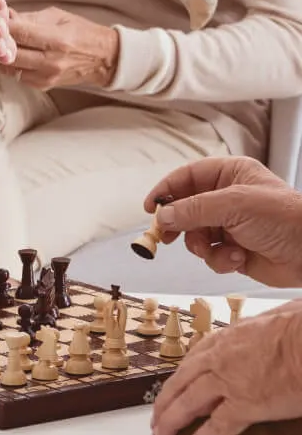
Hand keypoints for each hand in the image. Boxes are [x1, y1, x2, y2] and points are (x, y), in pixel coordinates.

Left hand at [9, 7, 118, 89]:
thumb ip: (29, 17)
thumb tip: (5, 15)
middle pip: (9, 53)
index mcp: (56, 39)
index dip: (1, 26)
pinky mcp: (43, 85)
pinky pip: (16, 75)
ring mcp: (47, 76)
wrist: (104, 58)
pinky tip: (14, 54)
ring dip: (1, 54)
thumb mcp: (58, 16)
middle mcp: (51, 61)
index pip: (19, 33)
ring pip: (9, 66)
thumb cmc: (82, 33)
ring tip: (2, 43)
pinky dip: (11, 65)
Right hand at [146, 157, 301, 287]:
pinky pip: (211, 255)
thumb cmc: (283, 218)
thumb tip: (162, 216)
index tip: (150, 207)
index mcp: (229, 174)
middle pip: (186, 207)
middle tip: (165, 235)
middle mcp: (228, 198)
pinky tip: (238, 258)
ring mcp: (231, 225)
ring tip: (215, 248)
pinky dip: (220, 259)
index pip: (187, 177)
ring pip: (195, 235)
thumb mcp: (234, 205)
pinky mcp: (235, 250)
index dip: (166, 190)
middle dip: (178, 223)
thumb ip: (194, 209)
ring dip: (202, 245)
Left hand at [151, 302, 301, 434]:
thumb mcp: (272, 317)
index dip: (182, 376)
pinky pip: (216, 428)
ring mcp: (227, 382)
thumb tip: (272, 324)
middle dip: (166, 400)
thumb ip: (262, 328)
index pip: (194, 358)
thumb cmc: (298, 327)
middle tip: (156, 416)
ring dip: (171, 420)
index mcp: (226, 337)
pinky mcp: (244, 406)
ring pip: (188, 403)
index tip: (175, 386)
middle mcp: (218, 358)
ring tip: (160, 434)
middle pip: (181, 381)